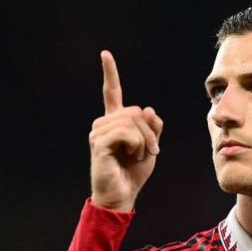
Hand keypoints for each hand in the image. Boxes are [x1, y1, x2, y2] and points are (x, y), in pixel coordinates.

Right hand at [89, 50, 163, 211]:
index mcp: (115, 122)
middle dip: (150, 132)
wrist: (121, 196)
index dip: (110, 74)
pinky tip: (132, 156)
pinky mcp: (99, 143)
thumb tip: (148, 109)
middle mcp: (103, 124)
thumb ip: (152, 127)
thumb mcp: (151, 147)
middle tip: (151, 151)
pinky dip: (137, 145)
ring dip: (145, 141)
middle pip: (136, 111)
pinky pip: (126, 133)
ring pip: (132, 122)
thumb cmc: (133, 173)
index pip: (112, 94)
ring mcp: (99, 132)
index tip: (105, 54)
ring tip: (139, 156)